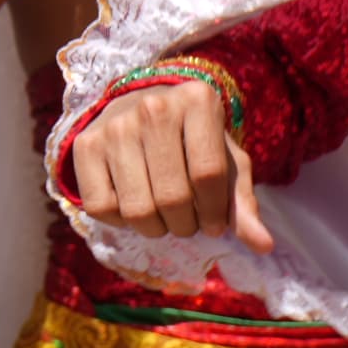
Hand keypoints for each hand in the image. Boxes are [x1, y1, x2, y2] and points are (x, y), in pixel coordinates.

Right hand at [67, 75, 274, 252]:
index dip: (216, 213)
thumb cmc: (193, 140)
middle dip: (186, 225)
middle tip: (188, 222)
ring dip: (155, 229)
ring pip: (137, 209)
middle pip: (172, 197)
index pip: (208, 174)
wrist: (140, 105)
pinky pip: (101, 208)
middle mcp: (153, 106)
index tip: (216, 224)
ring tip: (163, 217)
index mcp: (197, 101)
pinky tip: (132, 204)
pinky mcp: (84, 144)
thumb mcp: (226, 162)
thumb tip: (263, 246)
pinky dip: (120, 222)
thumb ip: (242, 202)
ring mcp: (114, 125)